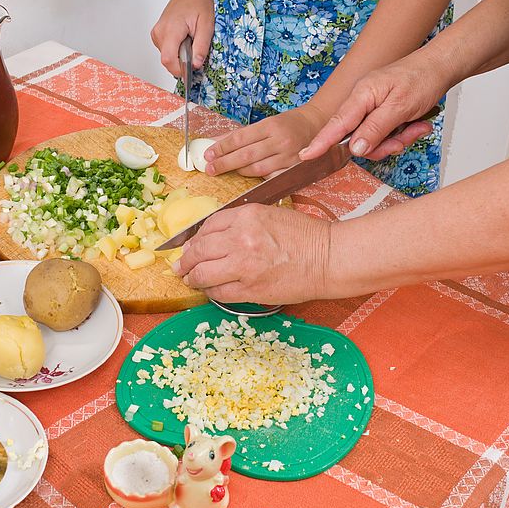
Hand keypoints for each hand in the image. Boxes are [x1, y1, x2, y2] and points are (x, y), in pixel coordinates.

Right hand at [151, 0, 214, 76]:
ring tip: (189, 40)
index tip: (190, 70)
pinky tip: (183, 39)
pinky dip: (176, 50)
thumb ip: (201, 47)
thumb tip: (196, 65)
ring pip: (167, 57)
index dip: (179, 70)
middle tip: (193, 48)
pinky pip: (166, 51)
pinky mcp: (157, 35)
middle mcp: (160, 32)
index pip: (168, 59)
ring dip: (179, 55)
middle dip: (182, 61)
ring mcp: (156, 34)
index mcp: (171, 29)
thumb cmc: (198, 3)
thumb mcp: (207, 26)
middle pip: (167, 60)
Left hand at [173, 204, 330, 304]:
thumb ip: (241, 222)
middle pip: (199, 250)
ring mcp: (244, 266)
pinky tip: (209, 290)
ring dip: (192, 278)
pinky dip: (210, 292)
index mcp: (246, 216)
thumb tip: (213, 236)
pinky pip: (219, 292)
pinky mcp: (250, 289)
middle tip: (180, 266)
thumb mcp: (270, 215)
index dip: (194, 238)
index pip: (207, 226)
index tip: (188, 246)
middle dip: (185, 260)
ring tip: (189, 279)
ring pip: (203, 274)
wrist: (328, 258)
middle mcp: (241, 239)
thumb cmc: (305, 236)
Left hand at [203, 106, 326, 176]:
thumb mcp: (266, 122)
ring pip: (257, 169)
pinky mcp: (294, 169)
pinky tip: (246, 179)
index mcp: (271, 125)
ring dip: (238, 172)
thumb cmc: (287, 124)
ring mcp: (288, 156)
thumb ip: (243, 135)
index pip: (240, 138)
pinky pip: (271, 178)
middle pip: (246, 156)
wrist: (316, 125)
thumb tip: (217, 143)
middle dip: (224, 163)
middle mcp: (280, 141)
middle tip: (210, 169)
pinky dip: (257, 179)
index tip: (208, 155)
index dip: (222, 148)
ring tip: (225, 172)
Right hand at [299, 51, 450, 161]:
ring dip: (396, 139)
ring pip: (374, 139)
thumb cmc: (422, 79)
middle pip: (358, 138)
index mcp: (362, 95)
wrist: (441, 65)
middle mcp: (363, 101)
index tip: (306, 155)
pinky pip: (384, 133)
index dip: (321, 142)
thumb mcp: (400, 107)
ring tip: (417, 128)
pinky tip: (417, 125)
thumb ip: (376, 128)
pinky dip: (401, 134)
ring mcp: (372, 107)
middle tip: (403, 140)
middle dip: (383, 144)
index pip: (337, 124)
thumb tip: (355, 148)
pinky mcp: (382, 112)